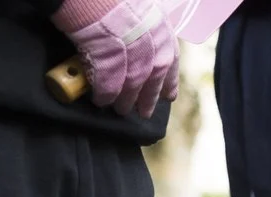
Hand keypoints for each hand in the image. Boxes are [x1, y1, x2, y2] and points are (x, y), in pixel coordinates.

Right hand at [55, 0, 180, 116]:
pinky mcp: (108, 60)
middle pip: (153, 78)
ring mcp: (132, 53)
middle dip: (148, 97)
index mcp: (160, 27)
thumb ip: (145, 26)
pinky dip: (104, 95)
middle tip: (143, 112)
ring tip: (120, 109)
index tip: (168, 96)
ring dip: (126, 100)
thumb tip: (143, 41)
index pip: (170, 60)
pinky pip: (108, 85)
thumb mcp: (138, 6)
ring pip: (133, 85)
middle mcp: (152, 42)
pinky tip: (101, 100)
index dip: (169, 81)